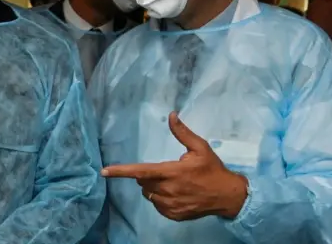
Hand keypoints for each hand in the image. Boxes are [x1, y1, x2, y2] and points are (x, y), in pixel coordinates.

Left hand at [101, 112, 247, 220]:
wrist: (227, 196)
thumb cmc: (212, 170)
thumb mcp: (200, 148)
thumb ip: (183, 133)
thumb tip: (171, 115)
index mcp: (171, 172)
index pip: (140, 171)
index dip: (121, 171)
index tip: (104, 171)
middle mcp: (167, 190)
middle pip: (142, 182)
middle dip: (147, 175)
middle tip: (166, 170)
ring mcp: (169, 206)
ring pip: (148, 194)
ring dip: (153, 187)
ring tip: (173, 182)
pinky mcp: (173, 215)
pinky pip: (157, 205)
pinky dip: (161, 199)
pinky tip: (176, 193)